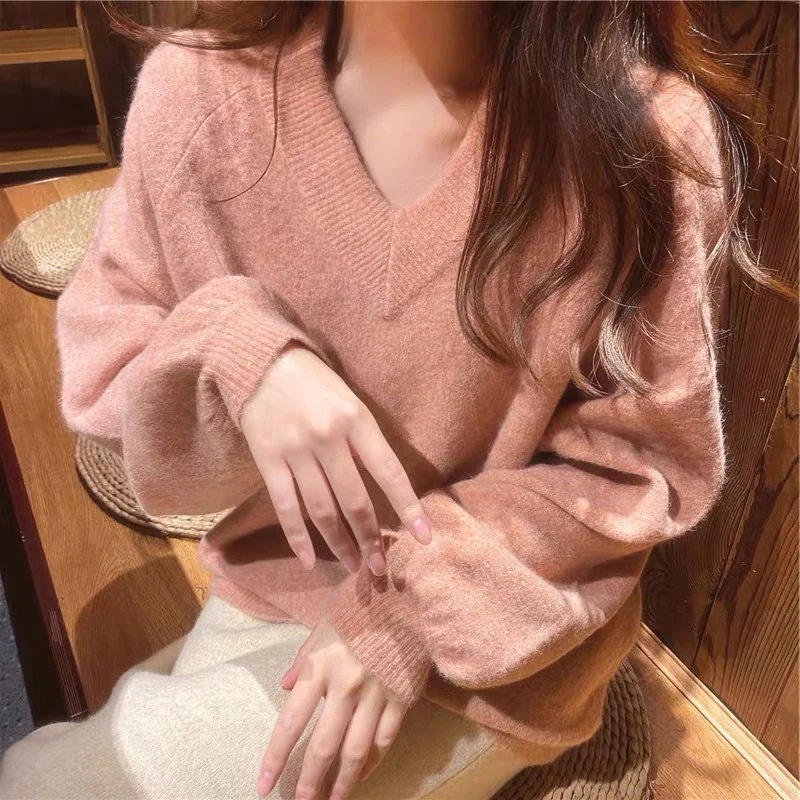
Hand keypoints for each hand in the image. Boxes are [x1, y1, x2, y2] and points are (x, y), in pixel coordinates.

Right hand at [241, 343, 431, 575]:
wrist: (261, 362)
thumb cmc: (315, 383)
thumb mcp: (350, 401)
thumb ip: (364, 440)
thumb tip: (384, 487)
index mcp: (357, 419)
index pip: (389, 471)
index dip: (409, 507)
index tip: (424, 538)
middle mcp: (328, 437)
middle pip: (354, 499)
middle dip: (370, 538)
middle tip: (380, 566)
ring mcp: (296, 450)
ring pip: (322, 509)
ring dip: (339, 543)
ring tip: (354, 567)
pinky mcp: (268, 460)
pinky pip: (286, 507)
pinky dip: (297, 538)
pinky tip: (309, 561)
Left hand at [256, 619, 406, 798]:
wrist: (407, 590)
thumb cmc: (360, 602)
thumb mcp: (324, 621)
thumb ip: (304, 656)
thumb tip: (284, 686)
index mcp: (321, 665)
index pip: (292, 721)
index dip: (276, 756)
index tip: (263, 785)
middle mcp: (346, 685)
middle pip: (324, 745)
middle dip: (310, 781)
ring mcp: (377, 693)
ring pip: (356, 750)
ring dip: (343, 782)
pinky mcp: (402, 696)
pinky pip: (385, 738)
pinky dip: (373, 761)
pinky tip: (362, 774)